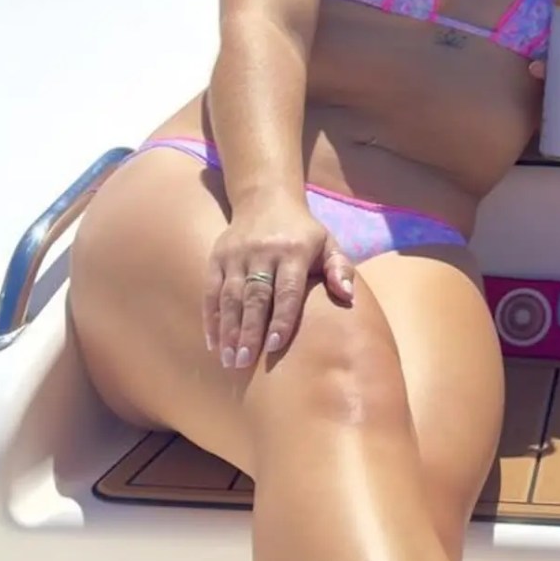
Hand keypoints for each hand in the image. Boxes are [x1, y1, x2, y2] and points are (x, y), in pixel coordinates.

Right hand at [204, 200, 355, 369]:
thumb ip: (340, 269)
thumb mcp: (328, 243)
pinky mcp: (217, 257)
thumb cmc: (303, 232)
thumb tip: (348, 296)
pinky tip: (213, 343)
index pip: (287, 290)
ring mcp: (236, 255)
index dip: (281, 318)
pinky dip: (211, 318)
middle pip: (255, 296)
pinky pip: (211, 291)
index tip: (274, 345)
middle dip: (249, 330)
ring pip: (230, 296)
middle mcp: (262, 253)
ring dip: (229, 330)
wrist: (265, 199)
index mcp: (293, 251)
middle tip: (245, 362)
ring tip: (230, 360)